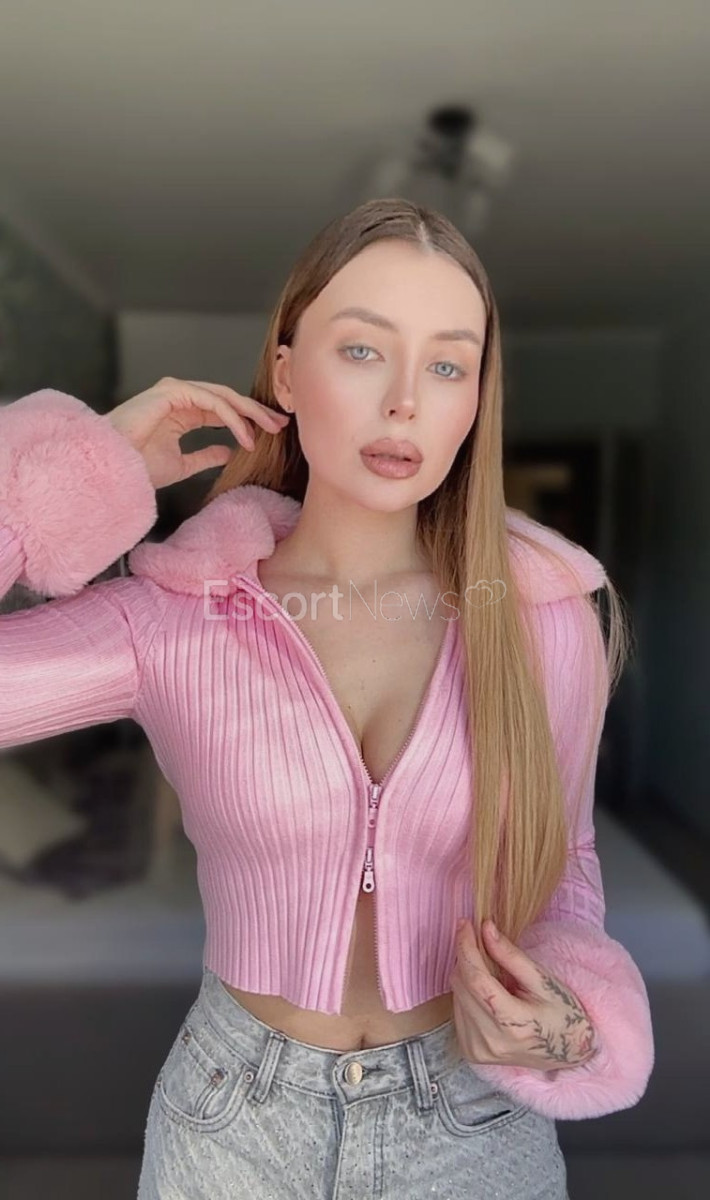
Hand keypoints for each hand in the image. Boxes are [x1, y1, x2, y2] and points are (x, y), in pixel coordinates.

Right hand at [103, 377, 289, 489]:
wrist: (115, 470)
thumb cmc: (138, 468)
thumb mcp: (183, 464)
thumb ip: (206, 455)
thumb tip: (229, 452)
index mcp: (182, 410)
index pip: (223, 409)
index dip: (249, 419)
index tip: (271, 432)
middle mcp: (179, 396)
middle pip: (227, 399)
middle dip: (256, 410)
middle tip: (280, 423)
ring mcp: (175, 391)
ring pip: (222, 396)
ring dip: (249, 413)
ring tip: (268, 430)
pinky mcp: (172, 391)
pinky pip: (211, 401)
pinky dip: (232, 419)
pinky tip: (245, 436)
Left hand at [450, 918, 597, 1070]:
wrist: (569, 1053)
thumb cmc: (562, 1014)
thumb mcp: (544, 981)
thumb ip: (512, 956)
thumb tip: (486, 929)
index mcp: (512, 1024)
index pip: (476, 980)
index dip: (466, 948)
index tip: (465, 924)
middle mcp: (490, 1041)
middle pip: (462, 985)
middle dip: (468, 958)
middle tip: (482, 943)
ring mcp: (478, 1050)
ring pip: (456, 995)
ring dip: (467, 976)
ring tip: (492, 975)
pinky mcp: (471, 1052)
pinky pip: (457, 1010)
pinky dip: (467, 994)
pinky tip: (487, 995)